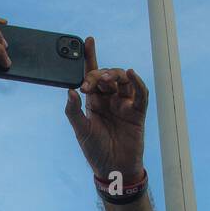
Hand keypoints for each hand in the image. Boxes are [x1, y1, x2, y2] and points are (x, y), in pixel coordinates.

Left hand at [64, 37, 147, 181]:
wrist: (113, 169)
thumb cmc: (95, 151)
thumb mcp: (80, 130)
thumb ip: (73, 111)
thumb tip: (69, 91)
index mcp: (93, 101)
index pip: (92, 75)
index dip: (90, 57)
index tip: (87, 41)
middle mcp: (109, 100)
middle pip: (107, 76)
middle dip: (100, 74)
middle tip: (91, 81)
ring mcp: (124, 104)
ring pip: (123, 81)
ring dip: (116, 75)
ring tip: (108, 78)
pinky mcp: (137, 112)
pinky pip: (140, 93)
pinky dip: (137, 82)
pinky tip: (131, 74)